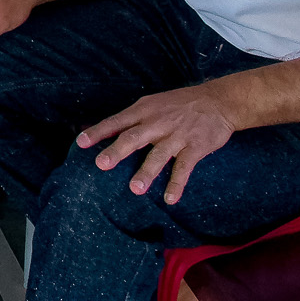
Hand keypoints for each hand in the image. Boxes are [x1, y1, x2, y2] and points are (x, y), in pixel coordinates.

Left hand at [78, 86, 237, 203]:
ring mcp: (177, 135)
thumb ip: (133, 119)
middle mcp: (158, 122)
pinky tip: (169, 199)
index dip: (98, 131)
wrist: (218, 101)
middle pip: (133, 137)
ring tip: (135, 189)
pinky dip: (177, 183)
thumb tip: (107, 131)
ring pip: (159, 155)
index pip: (117, 121)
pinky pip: (185, 167)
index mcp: (144, 110)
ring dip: (147, 172)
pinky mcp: (196, 147)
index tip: (81, 143)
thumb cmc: (180, 105)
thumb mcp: (153, 104)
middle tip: (101, 165)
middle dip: (116, 151)